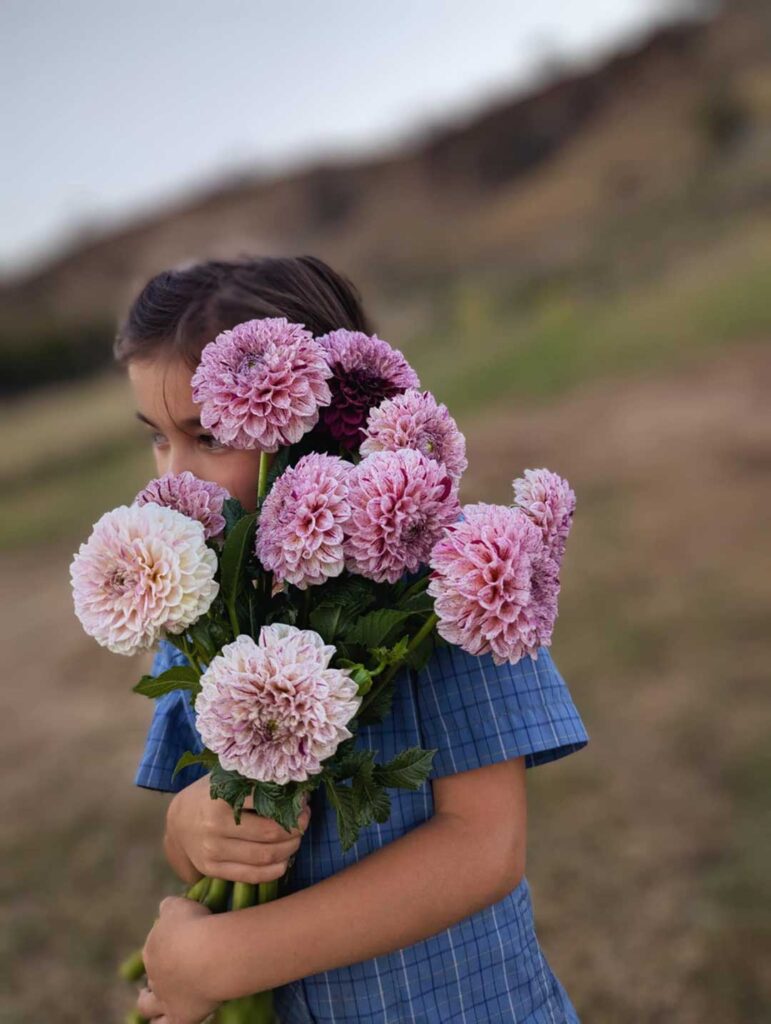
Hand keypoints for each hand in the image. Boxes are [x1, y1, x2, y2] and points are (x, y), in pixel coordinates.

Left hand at [138, 896, 218, 1023]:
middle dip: (155, 977)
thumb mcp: (177, 906)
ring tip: (150, 1002)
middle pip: (151, 977)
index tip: (175, 946)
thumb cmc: (194, 924)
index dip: (163, 949)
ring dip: (148, 1004)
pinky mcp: (179, 1016)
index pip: (154, 949)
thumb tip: (164, 907)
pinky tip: (167, 1022)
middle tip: (167, 973)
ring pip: (147, 1006)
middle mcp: (154, 975)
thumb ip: (168, 907)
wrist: (208, 954)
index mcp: (152, 948)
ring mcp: (164, 998)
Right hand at [166, 774, 311, 884]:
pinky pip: (251, 876)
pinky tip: (284, 860)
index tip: (303, 803)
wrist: (178, 821)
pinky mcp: (212, 870)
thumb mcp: (227, 779)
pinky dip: (274, 870)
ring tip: (296, 838)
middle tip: (304, 821)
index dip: (291, 805)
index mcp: (221, 798)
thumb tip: (296, 786)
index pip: (267, 804)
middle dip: (295, 829)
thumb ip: (255, 782)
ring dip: (289, 849)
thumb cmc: (210, 795)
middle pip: (270, 834)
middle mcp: (215, 827)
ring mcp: (212, 851)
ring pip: (264, 857)